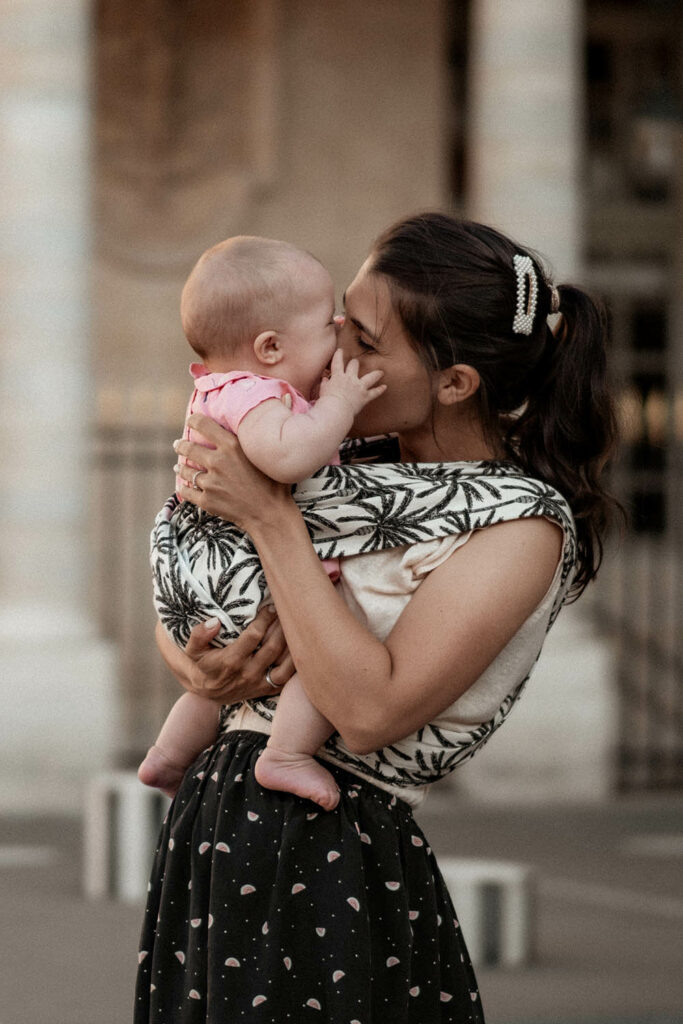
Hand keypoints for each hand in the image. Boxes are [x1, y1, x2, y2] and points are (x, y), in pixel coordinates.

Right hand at [155, 606, 295, 702]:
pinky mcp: (267, 689)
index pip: (254, 636)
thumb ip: (199, 635)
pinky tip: (301, 647)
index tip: (270, 606)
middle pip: (273, 647)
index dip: (264, 619)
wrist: (207, 692)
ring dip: (292, 644)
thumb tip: (214, 622)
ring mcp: (259, 683)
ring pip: (284, 665)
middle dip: (282, 627)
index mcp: (230, 661)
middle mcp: (247, 674)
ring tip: (297, 626)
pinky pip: (287, 678)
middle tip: (288, 611)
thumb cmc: (202, 664)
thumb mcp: (193, 650)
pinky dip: (295, 663)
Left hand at [173, 413, 292, 529]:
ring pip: (184, 470)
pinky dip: (183, 488)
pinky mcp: (206, 500)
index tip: (191, 421)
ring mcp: (210, 482)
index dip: (193, 420)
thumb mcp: (274, 452)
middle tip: (178, 444)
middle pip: (187, 447)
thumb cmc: (276, 484)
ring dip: (180, 467)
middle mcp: (217, 462)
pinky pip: (186, 491)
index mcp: (232, 446)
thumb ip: (273, 425)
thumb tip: (286, 395)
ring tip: (178, 466)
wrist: (271, 515)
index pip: (202, 424)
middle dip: (180, 445)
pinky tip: (184, 485)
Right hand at [319, 349, 384, 414]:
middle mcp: (350, 379)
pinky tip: (384, 387)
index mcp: (338, 377)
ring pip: (370, 377)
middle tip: (355, 362)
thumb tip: (324, 379)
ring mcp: (359, 387)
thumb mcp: (323, 391)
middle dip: (354, 363)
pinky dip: (380, 390)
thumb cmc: (327, 401)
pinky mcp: (365, 396)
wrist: (336, 410)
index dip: (338, 355)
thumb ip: (325, 384)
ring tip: (380, 372)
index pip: (337, 363)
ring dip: (376, 374)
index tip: (340, 350)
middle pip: (354, 365)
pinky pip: (374, 392)